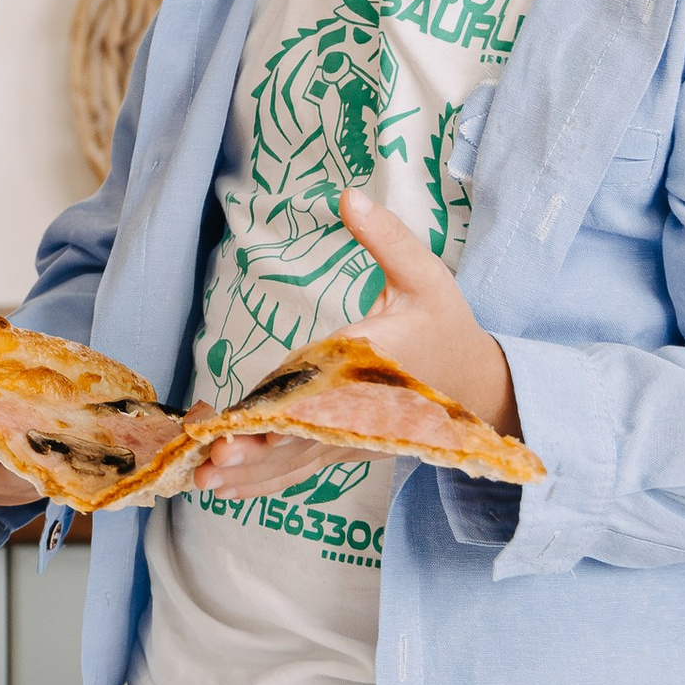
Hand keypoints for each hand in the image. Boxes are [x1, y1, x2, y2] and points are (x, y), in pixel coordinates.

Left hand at [196, 189, 517, 499]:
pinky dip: (265, 480)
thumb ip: (387, 238)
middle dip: (254, 453)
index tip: (241, 427)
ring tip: (205, 482)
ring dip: (251, 474)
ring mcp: (352, 437)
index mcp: (373, 366)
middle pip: (300, 437)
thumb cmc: (445, 323)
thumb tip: (349, 196)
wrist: (479, 382)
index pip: (321, 392)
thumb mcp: (425, 276)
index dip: (279, 412)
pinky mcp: (346, 448)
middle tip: (210, 462)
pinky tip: (226, 488)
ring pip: (296, 461)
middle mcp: (358, 411)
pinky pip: (300, 468)